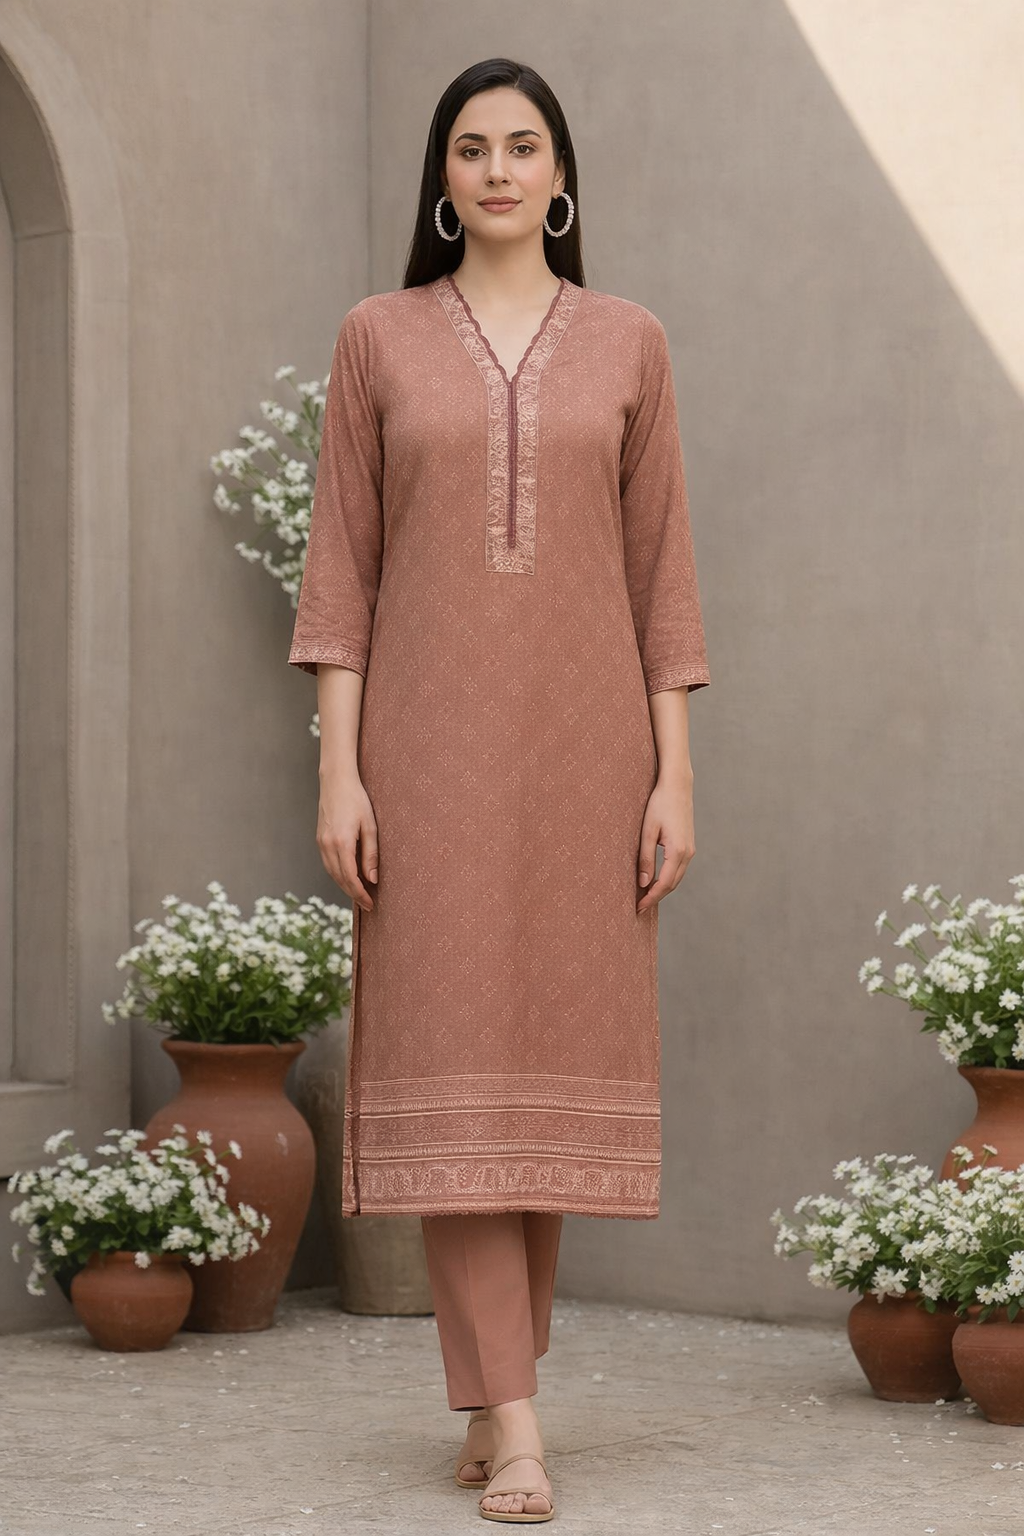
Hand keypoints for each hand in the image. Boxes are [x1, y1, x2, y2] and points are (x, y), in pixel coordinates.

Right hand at [316, 770, 378, 910]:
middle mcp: (327, 846)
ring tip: (360, 894)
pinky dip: (338, 875)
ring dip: (345, 886)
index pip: (350, 878)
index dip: (360, 894)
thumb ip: (371, 854)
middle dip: (353, 894)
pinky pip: (328, 864)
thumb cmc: (357, 800)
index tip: (371, 904)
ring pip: (332, 873)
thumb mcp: (370, 826)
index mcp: (341, 843)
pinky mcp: (320, 839)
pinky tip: (349, 877)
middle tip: (368, 905)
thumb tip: (373, 879)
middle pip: (339, 879)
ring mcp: (321, 842)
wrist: (336, 781)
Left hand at [636, 774, 694, 913]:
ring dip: (663, 889)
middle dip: (656, 897)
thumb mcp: (647, 831)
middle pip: (672, 884)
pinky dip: (668, 878)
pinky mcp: (688, 845)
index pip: (664, 884)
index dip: (651, 898)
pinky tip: (656, 880)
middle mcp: (688, 853)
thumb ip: (646, 858)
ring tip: (645, 897)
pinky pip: (679, 869)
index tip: (638, 907)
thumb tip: (643, 883)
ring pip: (677, 878)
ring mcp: (690, 849)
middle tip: (639, 907)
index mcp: (678, 851)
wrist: (677, 786)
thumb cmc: (659, 804)